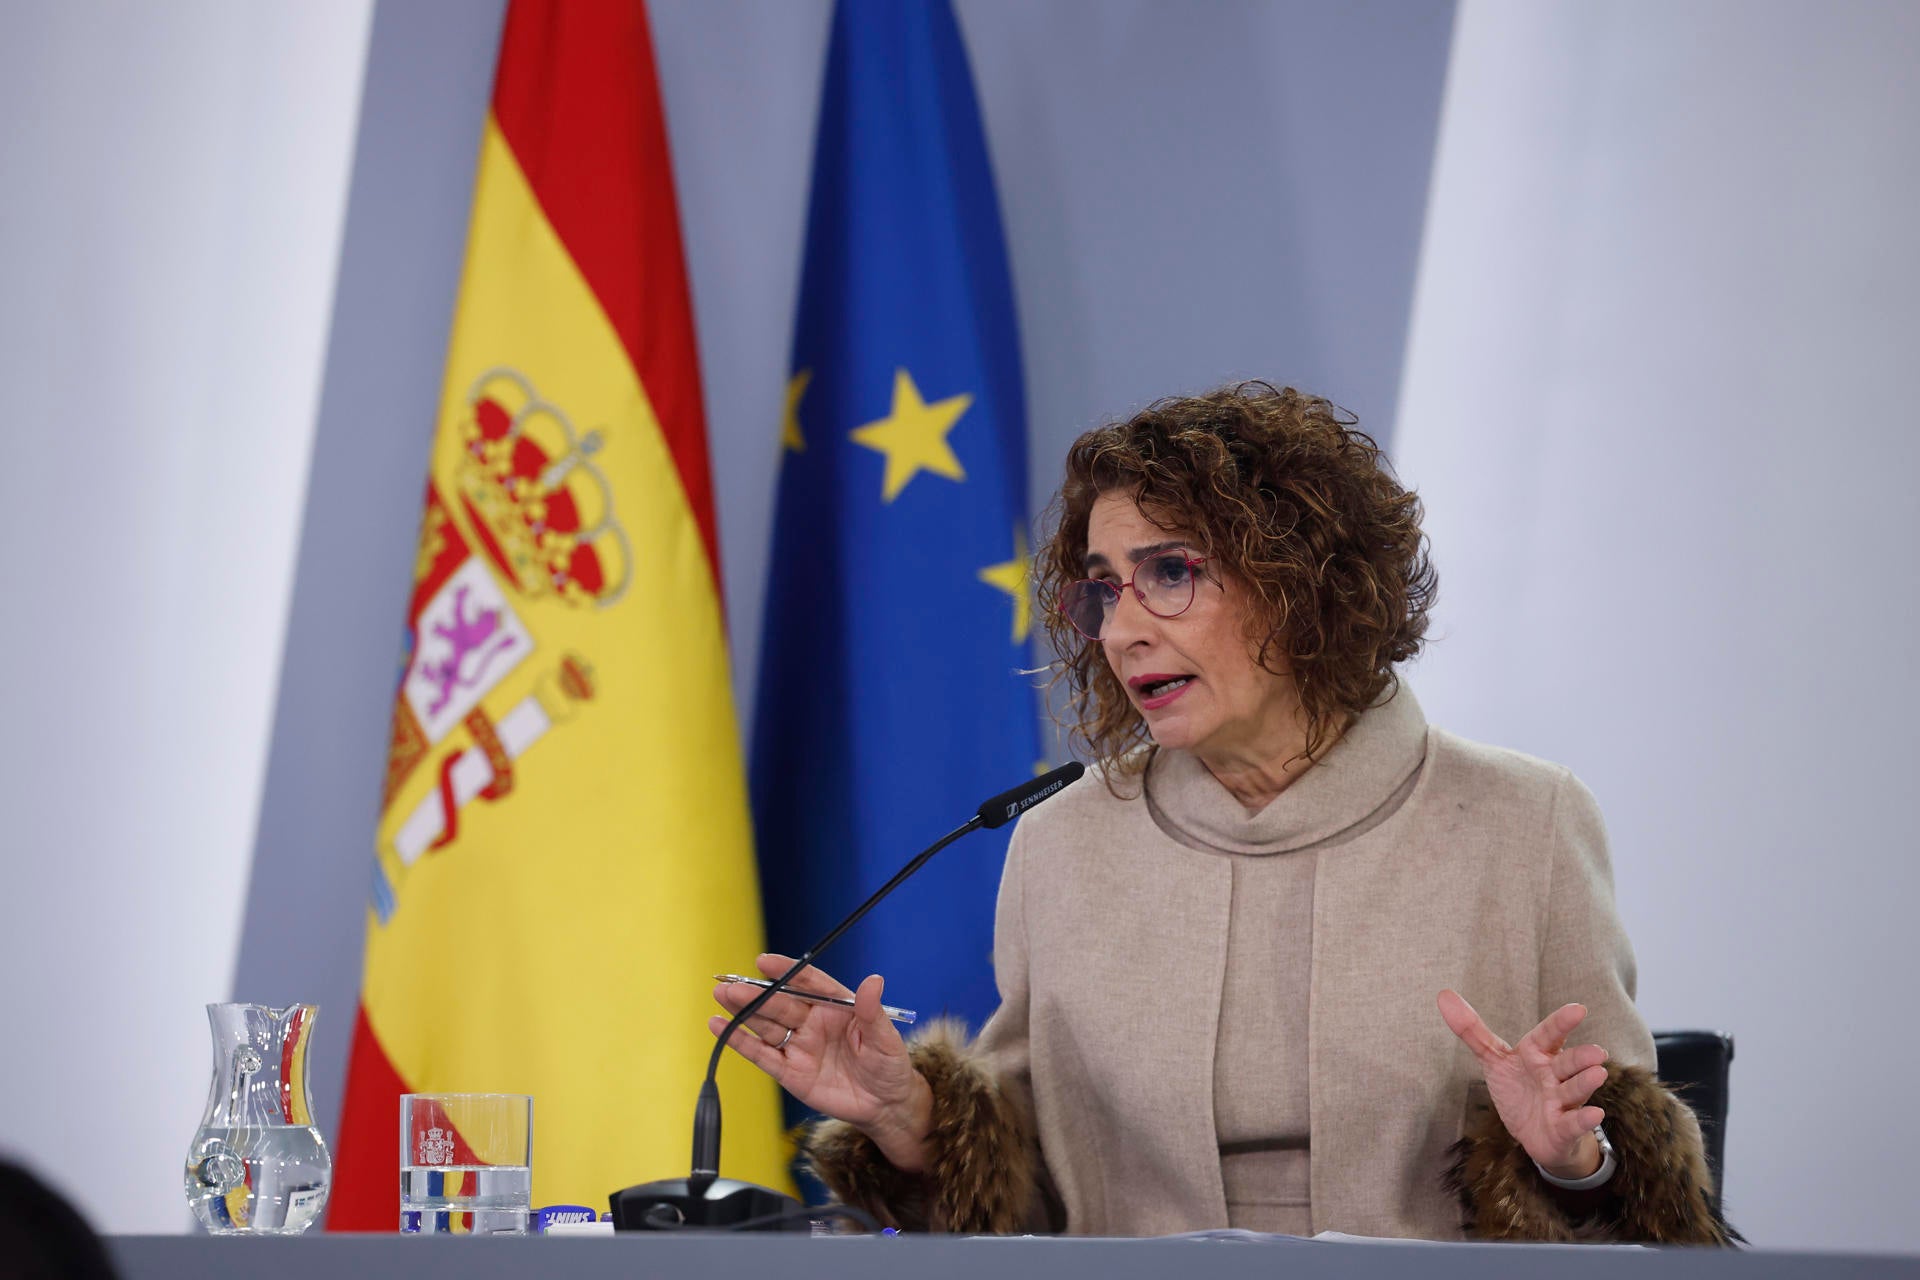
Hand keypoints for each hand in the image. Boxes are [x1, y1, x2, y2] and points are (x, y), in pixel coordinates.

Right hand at [711, 954, 932, 1171]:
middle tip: (732, 985)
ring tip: (722, 995)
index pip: (807, 982)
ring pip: (766, 1024)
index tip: (764, 962)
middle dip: (756, 994)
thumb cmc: (889, 1066)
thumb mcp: (885, 1039)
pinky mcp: (789, 1071)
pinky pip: (761, 1054)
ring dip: (744, 1011)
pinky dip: (739, 1041)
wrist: (885, 1105)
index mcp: (835, 1006)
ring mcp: (799, 1045)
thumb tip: (873, 981)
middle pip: (780, 1003)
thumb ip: (872, 1012)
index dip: (786, 970)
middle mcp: (813, 1021)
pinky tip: (718, 1025)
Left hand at [1437, 990, 1608, 1179]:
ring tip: (1598, 1073)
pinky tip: (1595, 1114)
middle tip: (1597, 1051)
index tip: (1578, 1009)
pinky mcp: (1564, 1128)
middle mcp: (1553, 1075)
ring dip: (1586, 1082)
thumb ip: (1472, 1031)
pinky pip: (1574, 1123)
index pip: (1549, 1035)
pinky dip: (1584, 1120)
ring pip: (1574, 1090)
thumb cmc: (1517, 1089)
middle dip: (1581, 1057)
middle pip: (1568, 1063)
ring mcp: (1561, 1101)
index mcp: (1537, 1054)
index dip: (1561, 1023)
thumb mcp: (1493, 1059)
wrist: (1531, 1133)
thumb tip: (1444, 995)